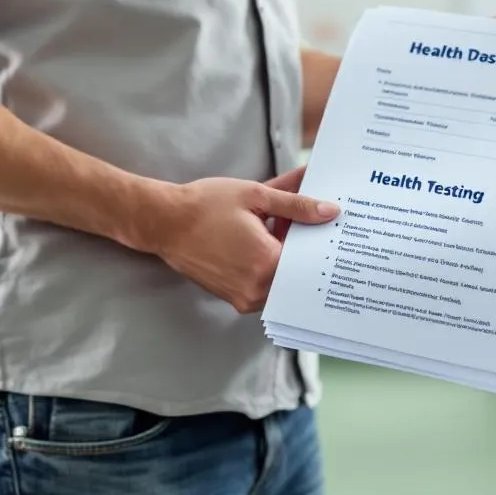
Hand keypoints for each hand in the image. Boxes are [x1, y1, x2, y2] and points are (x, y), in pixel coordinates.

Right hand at [151, 170, 337, 313]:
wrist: (164, 222)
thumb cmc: (205, 206)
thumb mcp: (256, 196)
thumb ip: (296, 205)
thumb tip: (330, 211)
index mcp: (266, 263)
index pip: (310, 257)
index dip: (321, 237)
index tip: (331, 223)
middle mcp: (257, 289)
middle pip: (298, 270)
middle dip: (305, 246)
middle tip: (311, 222)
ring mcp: (244, 298)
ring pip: (282, 280)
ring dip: (287, 257)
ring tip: (283, 227)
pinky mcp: (234, 298)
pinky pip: (265, 286)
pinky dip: (270, 266)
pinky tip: (266, 241)